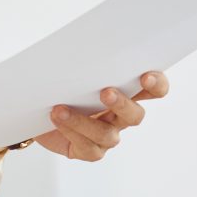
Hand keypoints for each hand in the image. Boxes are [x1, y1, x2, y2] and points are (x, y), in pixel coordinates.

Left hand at [33, 69, 167, 160]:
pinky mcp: (90, 151)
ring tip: (61, 108)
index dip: (157, 84)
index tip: (146, 76)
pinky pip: (86, 146)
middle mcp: (121, 116)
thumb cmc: (63, 85)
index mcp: (127, 92)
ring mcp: (107, 136)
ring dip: (83, 121)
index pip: (154, 89)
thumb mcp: (75, 68)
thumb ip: (88, 60)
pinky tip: (56, 117)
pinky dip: (70, 130)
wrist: (39, 110)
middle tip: (106, 92)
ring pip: (107, 135)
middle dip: (122, 104)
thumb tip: (83, 45)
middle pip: (135, 115)